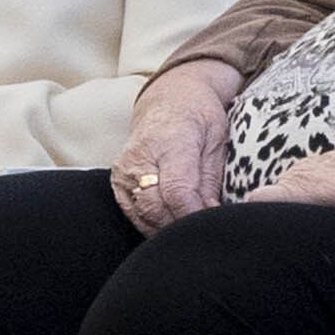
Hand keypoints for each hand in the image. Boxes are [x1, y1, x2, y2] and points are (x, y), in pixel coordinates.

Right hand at [109, 64, 239, 233]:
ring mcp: (124, 171)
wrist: (168, 100)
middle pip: (156, 209)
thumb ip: (211, 181)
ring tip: (190, 231)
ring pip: (143, 217)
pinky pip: (134, 215)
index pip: (177, 192)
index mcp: (170, 142)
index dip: (194, 217)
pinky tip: (172, 224)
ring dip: (168, 229)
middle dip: (181, 227)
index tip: (211, 228)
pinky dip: (154, 225)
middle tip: (204, 234)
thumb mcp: (217, 141)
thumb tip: (210, 217)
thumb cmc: (198, 117)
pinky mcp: (117, 183)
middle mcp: (140, 157)